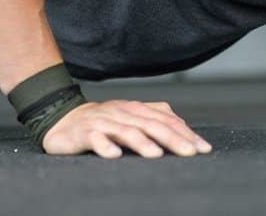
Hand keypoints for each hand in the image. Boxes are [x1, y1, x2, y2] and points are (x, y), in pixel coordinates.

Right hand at [41, 99, 212, 158]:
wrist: (63, 119)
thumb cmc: (104, 122)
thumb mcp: (131, 117)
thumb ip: (155, 118)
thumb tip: (185, 128)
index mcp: (137, 109)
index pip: (166, 120)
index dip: (185, 133)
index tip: (202, 148)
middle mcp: (123, 113)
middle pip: (151, 124)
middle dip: (172, 139)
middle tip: (190, 152)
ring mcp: (103, 122)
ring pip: (125, 131)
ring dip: (141, 142)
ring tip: (156, 154)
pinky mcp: (83, 133)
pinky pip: (95, 139)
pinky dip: (104, 146)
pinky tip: (114, 155)